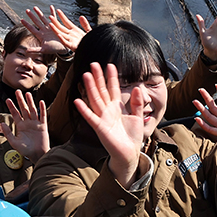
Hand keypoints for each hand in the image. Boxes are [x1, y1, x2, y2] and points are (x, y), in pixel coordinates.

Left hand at [4, 90, 48, 161]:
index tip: (7, 100)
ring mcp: (36, 124)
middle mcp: (28, 123)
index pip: (15, 114)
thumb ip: (8, 133)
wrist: (37, 155)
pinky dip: (42, 109)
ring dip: (30, 102)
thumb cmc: (26, 150)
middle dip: (20, 100)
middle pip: (24, 109)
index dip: (11, 107)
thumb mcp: (14, 142)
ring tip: (27, 94)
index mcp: (20, 126)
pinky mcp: (43, 126)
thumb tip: (2, 123)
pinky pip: (43, 116)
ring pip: (32, 110)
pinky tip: (41, 102)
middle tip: (17, 91)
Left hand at [25, 6, 89, 53]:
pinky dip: (53, 12)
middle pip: (36, 21)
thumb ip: (35, 49)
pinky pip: (54, 17)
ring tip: (34, 7)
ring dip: (39, 13)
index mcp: (40, 35)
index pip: (32, 28)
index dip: (27, 24)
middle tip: (27, 10)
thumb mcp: (44, 50)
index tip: (21, 19)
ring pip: (43, 18)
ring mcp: (49, 27)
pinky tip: (51, 6)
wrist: (63, 48)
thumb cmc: (53, 50)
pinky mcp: (56, 26)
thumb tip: (26, 51)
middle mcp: (44, 30)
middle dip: (32, 16)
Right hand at [74, 63, 146, 185]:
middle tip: (94, 64)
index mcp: (117, 107)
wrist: (129, 153)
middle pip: (101, 90)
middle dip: (98, 77)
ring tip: (85, 75)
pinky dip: (84, 109)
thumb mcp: (138, 117)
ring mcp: (103, 118)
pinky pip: (90, 117)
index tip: (110, 65)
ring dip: (90, 88)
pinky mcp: (100, 128)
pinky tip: (78, 100)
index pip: (113, 88)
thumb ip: (137, 103)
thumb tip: (138, 88)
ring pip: (95, 100)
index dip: (111, 77)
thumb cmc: (132, 136)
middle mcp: (108, 110)